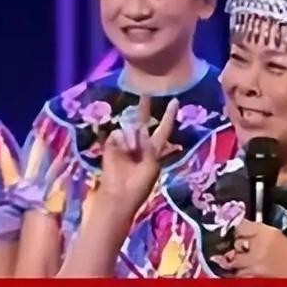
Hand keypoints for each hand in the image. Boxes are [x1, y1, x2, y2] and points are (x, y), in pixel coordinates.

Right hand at [97, 96, 178, 216]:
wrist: (119, 195)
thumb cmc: (139, 185)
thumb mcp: (152, 166)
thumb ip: (149, 146)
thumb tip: (139, 130)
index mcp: (154, 149)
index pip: (163, 128)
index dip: (169, 116)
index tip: (175, 101)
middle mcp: (140, 143)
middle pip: (143, 120)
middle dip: (144, 107)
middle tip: (146, 92)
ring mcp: (125, 143)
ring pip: (131, 129)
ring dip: (132, 140)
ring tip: (130, 153)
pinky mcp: (111, 145)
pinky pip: (118, 134)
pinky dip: (121, 142)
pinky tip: (121, 151)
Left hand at [218, 219, 286, 286]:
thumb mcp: (279, 238)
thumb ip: (261, 233)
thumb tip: (243, 229)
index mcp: (268, 233)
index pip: (242, 226)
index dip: (240, 231)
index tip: (241, 235)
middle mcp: (260, 246)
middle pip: (237, 243)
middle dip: (240, 248)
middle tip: (246, 251)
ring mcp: (255, 262)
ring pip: (235, 260)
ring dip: (239, 262)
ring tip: (249, 264)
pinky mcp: (252, 277)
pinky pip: (238, 274)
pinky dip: (242, 274)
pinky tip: (250, 273)